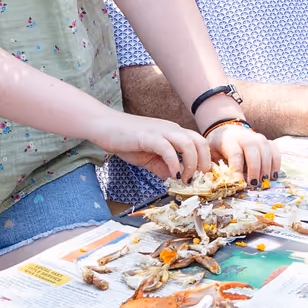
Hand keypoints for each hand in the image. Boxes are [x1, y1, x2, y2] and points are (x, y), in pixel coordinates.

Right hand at [93, 111, 209, 181]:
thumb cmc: (125, 140)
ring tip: (184, 179)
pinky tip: (171, 175)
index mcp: (173, 133)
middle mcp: (171, 129)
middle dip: (203, 163)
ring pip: (188, 143)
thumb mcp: (148, 157)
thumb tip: (173, 181)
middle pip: (200, 142)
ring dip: (191, 164)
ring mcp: (160, 131)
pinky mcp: (148, 135)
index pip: (199, 144)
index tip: (200, 178)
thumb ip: (162, 167)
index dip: (204, 161)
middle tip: (197, 180)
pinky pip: (167, 148)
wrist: (104, 126)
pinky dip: (173, 163)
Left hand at [207, 121, 278, 183]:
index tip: (238, 184)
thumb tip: (223, 183)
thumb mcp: (213, 154)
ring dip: (266, 167)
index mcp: (229, 140)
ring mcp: (258, 138)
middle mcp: (245, 137)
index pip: (235, 154)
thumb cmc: (220, 146)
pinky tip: (273, 175)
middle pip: (253, 151)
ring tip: (264, 181)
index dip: (237, 170)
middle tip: (254, 184)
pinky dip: (276, 163)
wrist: (229, 131)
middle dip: (254, 169)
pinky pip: (275, 151)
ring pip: (266, 150)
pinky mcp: (267, 141)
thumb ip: (216, 166)